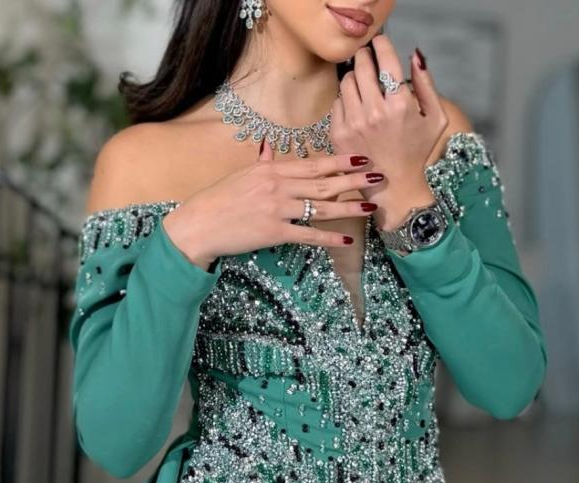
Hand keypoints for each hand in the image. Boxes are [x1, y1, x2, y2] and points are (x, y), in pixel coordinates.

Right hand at [162, 140, 385, 269]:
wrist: (200, 224)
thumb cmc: (219, 199)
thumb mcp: (241, 175)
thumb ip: (260, 162)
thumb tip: (266, 147)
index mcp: (272, 169)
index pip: (313, 163)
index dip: (340, 161)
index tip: (361, 157)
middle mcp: (278, 186)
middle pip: (323, 182)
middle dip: (353, 180)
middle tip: (378, 176)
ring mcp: (278, 209)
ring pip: (321, 207)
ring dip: (349, 207)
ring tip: (371, 206)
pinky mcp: (274, 233)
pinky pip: (308, 235)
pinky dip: (328, 238)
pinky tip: (347, 240)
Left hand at [330, 35, 449, 230]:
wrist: (394, 188)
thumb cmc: (417, 152)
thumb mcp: (435, 118)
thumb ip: (427, 84)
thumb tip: (415, 54)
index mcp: (400, 105)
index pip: (385, 60)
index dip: (380, 44)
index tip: (379, 41)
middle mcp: (374, 113)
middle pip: (361, 66)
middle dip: (364, 56)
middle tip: (366, 57)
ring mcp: (353, 124)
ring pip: (346, 82)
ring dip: (354, 78)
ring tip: (362, 85)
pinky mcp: (338, 135)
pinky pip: (337, 103)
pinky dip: (345, 100)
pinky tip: (355, 107)